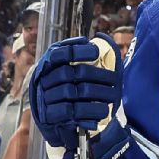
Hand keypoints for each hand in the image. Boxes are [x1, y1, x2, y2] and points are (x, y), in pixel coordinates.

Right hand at [29, 34, 122, 155]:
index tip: (96, 52)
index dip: (77, 52)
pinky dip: (89, 110)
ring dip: (96, 93)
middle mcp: (43, 80)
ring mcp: (45, 98)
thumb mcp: (67, 70)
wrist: (51, 118)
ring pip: (71, 92)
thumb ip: (77, 55)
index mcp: (47, 65)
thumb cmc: (65, 89)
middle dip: (95, 75)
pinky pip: (70, 112)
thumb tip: (92, 40)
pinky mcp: (50, 116)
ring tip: (114, 95)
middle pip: (69, 73)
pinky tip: (103, 110)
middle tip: (115, 79)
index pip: (59, 54)